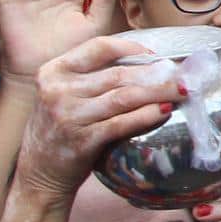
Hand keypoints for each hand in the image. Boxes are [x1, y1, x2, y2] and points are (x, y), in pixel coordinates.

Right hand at [21, 34, 184, 197]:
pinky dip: (146, 116)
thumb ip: (90, 77)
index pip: (98, 48)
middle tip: (182, 74)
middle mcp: (58, 90)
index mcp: (54, 71)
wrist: (38, 173)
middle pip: (117, 74)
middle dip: (154, 73)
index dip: (131, 49)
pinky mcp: (82, 140)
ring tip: (180, 91)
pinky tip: (164, 111)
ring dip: (157, 93)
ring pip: (123, 97)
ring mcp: (69, 115)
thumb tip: (143, 63)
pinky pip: (121, 123)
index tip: (155, 55)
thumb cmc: (58, 130)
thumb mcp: (62, 95)